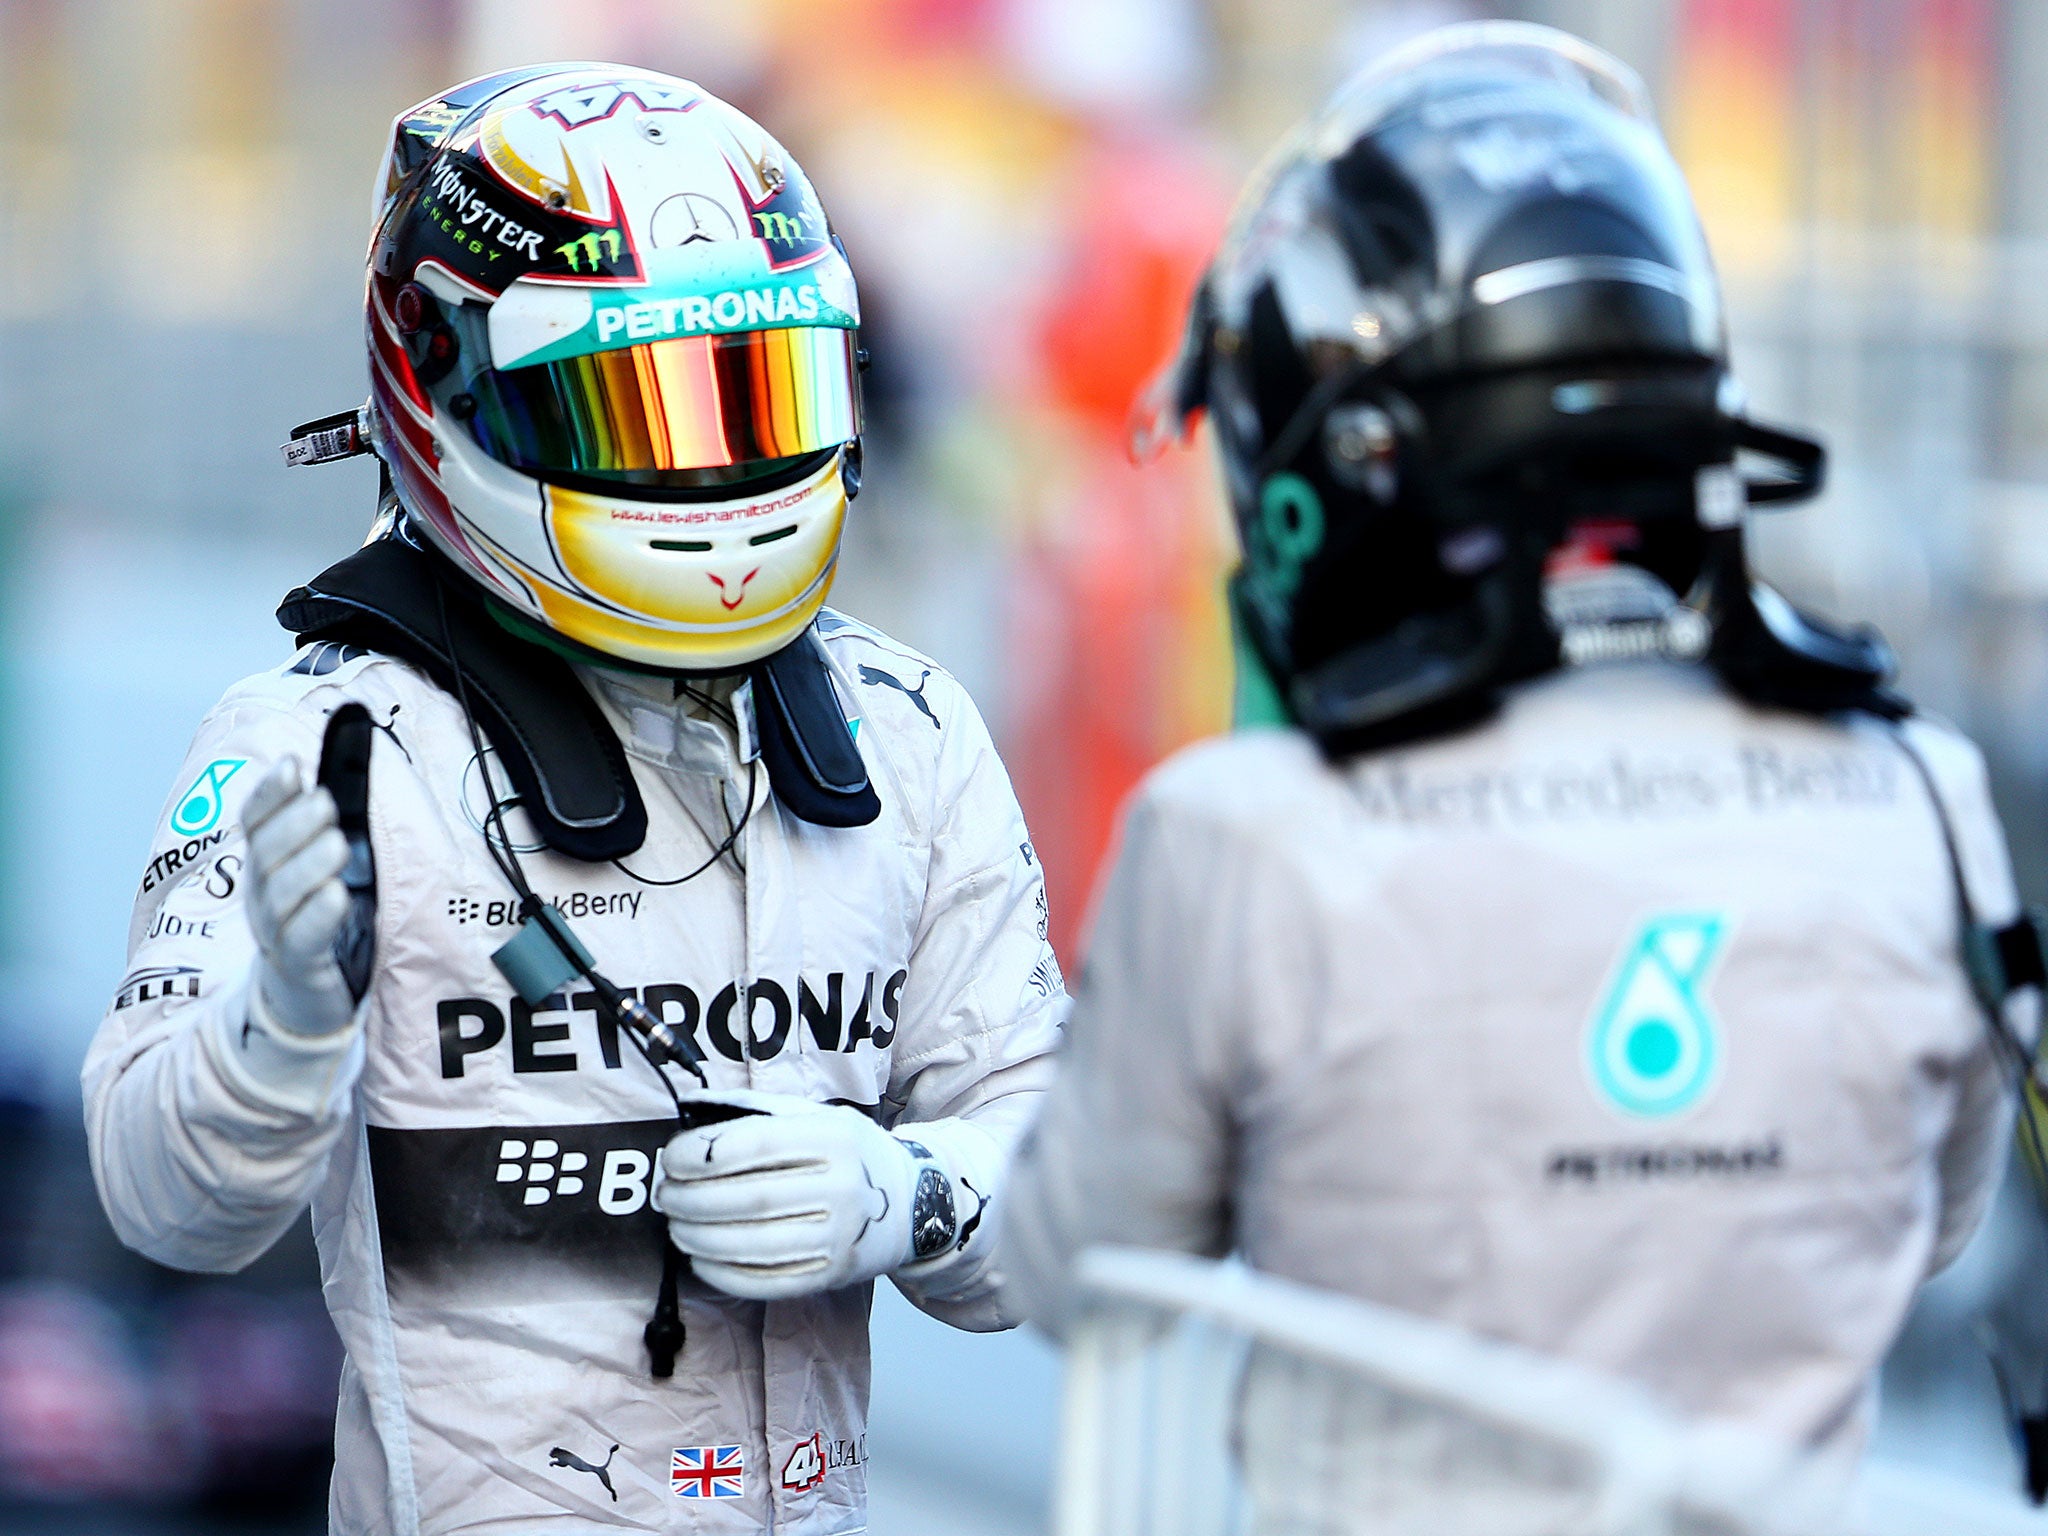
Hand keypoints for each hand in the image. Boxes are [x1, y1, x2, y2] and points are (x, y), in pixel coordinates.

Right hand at [241, 760, 356, 1037]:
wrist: (300, 994)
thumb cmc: (313, 918)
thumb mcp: (311, 868)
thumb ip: (318, 826)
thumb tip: (335, 772)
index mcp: (265, 864)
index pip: (256, 822)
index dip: (270, 794)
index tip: (292, 765)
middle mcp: (263, 894)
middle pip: (266, 854)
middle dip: (294, 824)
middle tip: (326, 801)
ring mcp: (276, 930)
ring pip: (282, 896)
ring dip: (309, 865)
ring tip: (338, 841)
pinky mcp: (300, 965)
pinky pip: (303, 939)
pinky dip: (319, 916)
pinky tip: (337, 895)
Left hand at [655, 1090, 932, 1299]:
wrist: (914, 1203)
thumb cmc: (850, 1154)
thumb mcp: (816, 1116)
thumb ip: (754, 1109)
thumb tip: (689, 1104)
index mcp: (832, 1137)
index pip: (750, 1145)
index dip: (698, 1154)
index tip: (671, 1159)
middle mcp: (840, 1186)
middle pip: (745, 1198)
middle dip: (689, 1199)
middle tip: (665, 1195)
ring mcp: (838, 1236)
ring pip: (750, 1243)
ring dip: (698, 1238)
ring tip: (677, 1226)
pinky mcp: (831, 1275)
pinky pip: (765, 1281)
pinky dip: (722, 1274)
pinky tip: (701, 1259)